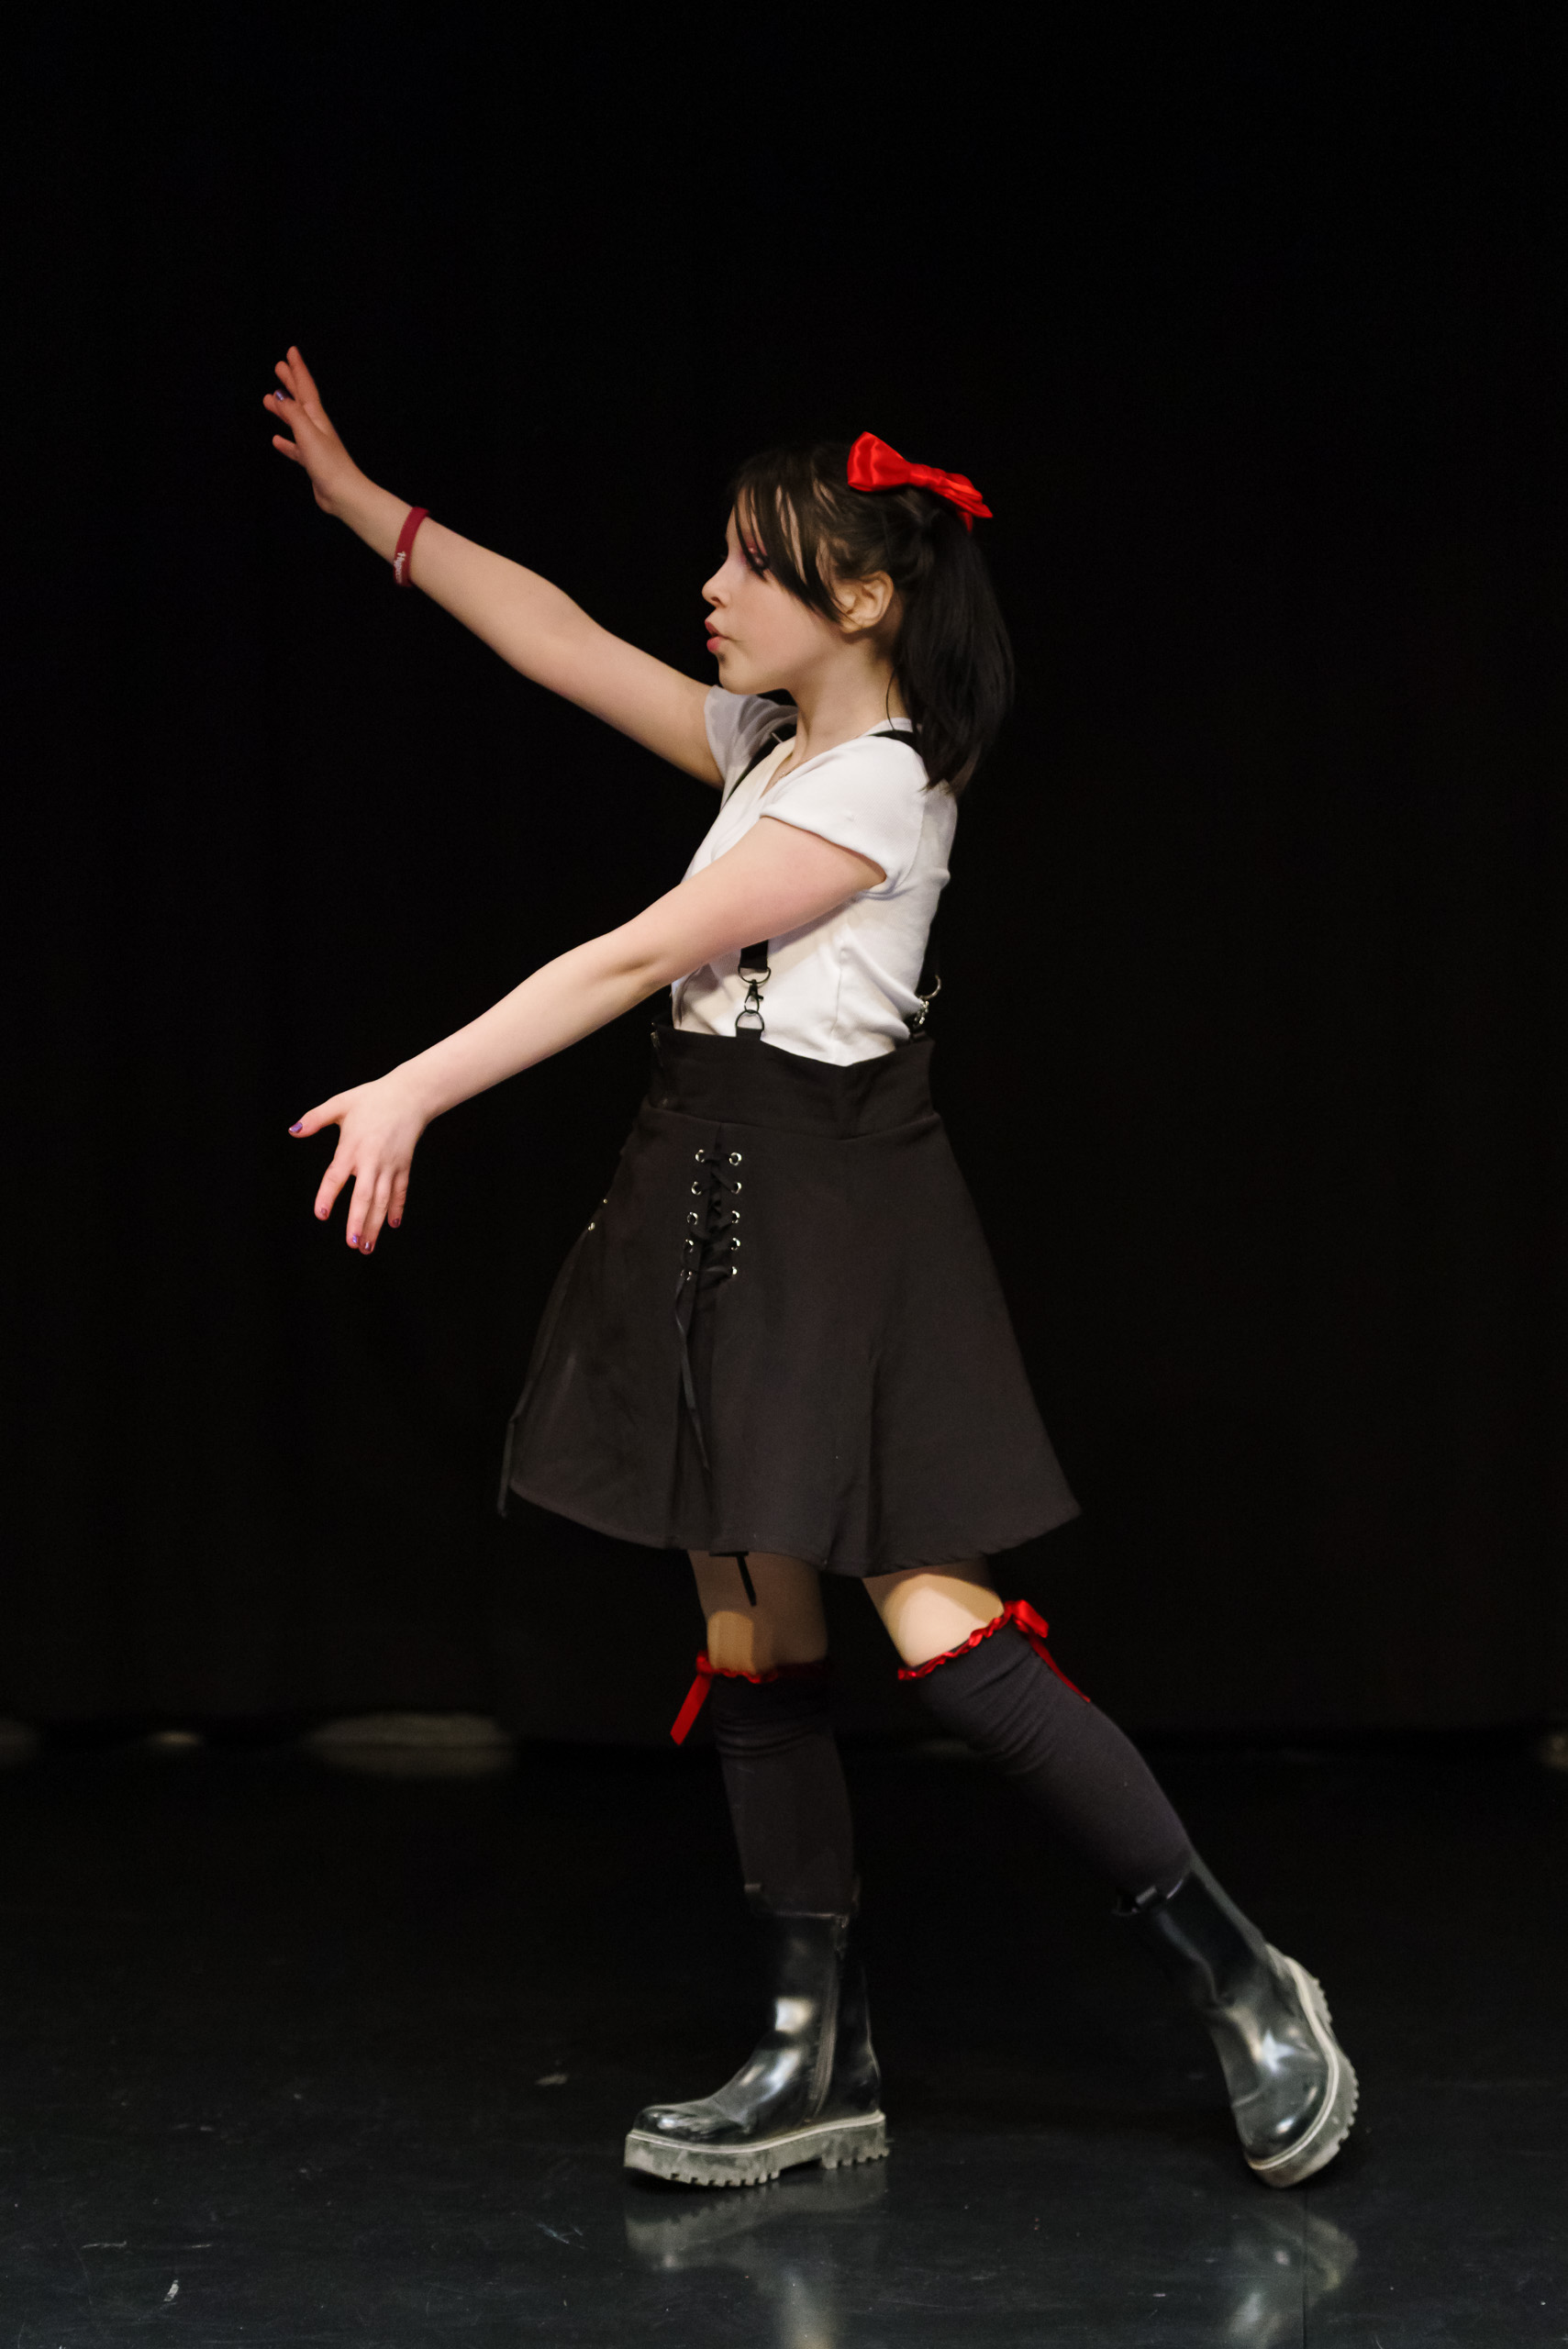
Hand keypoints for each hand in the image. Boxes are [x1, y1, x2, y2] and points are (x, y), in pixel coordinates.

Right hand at [265, 346, 363, 516]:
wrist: (344, 494)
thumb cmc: (329, 464)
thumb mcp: (308, 433)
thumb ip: (293, 414)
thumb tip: (279, 397)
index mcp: (317, 418)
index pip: (305, 387)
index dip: (298, 369)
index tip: (291, 352)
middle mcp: (316, 428)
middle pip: (300, 400)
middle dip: (290, 382)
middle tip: (279, 367)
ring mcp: (314, 444)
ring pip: (295, 421)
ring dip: (283, 410)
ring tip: (268, 400)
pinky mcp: (312, 462)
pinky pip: (295, 447)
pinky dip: (286, 442)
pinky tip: (277, 440)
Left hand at [289, 1071, 429, 1253]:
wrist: (409, 1095)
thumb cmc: (371, 1098)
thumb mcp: (340, 1103)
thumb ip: (315, 1118)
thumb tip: (293, 1131)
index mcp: (352, 1147)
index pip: (336, 1176)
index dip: (327, 1196)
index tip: (321, 1214)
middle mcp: (372, 1160)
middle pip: (364, 1196)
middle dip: (359, 1222)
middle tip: (352, 1244)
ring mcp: (390, 1165)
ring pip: (382, 1200)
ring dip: (375, 1224)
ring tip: (367, 1246)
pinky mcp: (404, 1165)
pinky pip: (400, 1191)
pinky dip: (397, 1208)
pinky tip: (392, 1225)